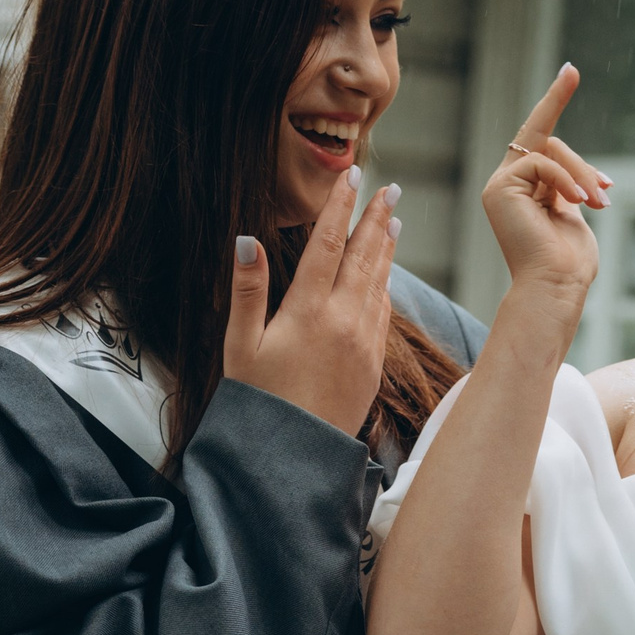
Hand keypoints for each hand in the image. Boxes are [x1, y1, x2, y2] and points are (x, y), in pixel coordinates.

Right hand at [223, 171, 398, 435]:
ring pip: (379, 283)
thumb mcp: (239, 345)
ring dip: (386, 249)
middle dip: (377, 219)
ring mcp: (363, 344)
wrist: (296, 457)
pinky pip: (384, 315)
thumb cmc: (258, 402)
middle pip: (364, 257)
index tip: (353, 176)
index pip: (328, 244)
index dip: (341, 206)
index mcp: (307, 310)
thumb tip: (245, 238)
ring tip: (394, 222)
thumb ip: (246, 290)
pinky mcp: (373, 366)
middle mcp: (343, 321)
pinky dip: (386, 287)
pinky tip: (386, 277)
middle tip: (391, 188)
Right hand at [482, 67, 608, 347]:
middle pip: (548, 144)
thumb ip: (570, 186)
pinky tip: (580, 202)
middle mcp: (505, 184)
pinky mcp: (499, 188)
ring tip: (599, 202)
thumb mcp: (575, 214)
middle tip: (607, 192)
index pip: (540, 138)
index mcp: (523, 190)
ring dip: (581, 175)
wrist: (555, 288)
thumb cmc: (569, 263)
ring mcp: (500, 185)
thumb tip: (580, 174)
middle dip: (582, 167)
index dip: (554, 101)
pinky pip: (541, 162)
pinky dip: (565, 179)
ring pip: (548, 151)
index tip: (571, 71)